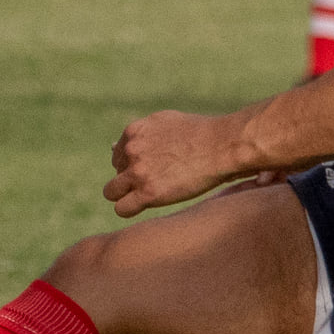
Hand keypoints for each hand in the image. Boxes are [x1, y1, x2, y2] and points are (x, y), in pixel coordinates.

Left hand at [103, 110, 241, 218]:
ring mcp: (138, 172)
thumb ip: (142, 135)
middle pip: (115, 173)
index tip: (151, 171)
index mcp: (134, 132)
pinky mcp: (148, 193)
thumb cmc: (201, 134)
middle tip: (152, 185)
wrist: (222, 146)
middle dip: (129, 180)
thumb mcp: (166, 122)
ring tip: (148, 198)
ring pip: (112, 192)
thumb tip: (114, 146)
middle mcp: (131, 151)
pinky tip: (146, 207)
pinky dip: (130, 210)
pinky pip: (122, 209)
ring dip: (125, 196)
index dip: (133, 165)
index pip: (118, 155)